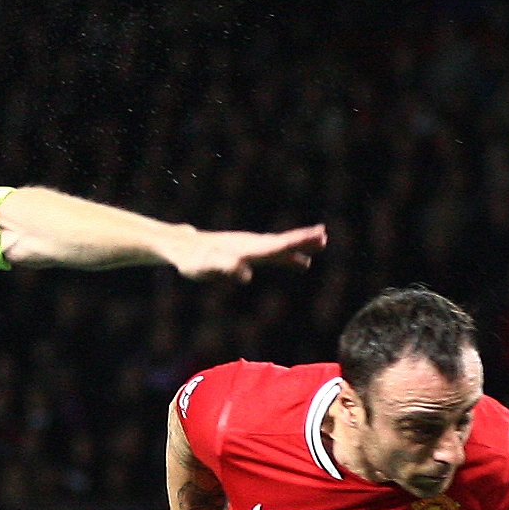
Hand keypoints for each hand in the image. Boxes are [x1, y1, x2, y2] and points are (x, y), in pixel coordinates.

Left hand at [169, 224, 326, 281]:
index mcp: (246, 248)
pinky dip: (290, 258)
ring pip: (281, 247)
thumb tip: (245, 274)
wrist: (183, 247)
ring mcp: (251, 248)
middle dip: (303, 240)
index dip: (296, 242)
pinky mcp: (248, 253)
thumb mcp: (205, 267)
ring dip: (301, 247)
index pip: (277, 245)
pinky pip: (274, 255)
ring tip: (322, 243)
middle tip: (325, 235)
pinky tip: (302, 263)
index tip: (316, 236)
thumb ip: (224, 268)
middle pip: (282, 242)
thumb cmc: (192, 260)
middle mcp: (251, 245)